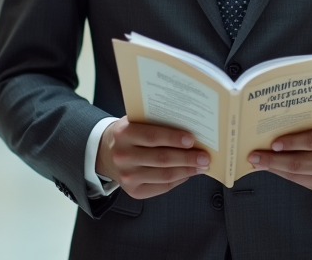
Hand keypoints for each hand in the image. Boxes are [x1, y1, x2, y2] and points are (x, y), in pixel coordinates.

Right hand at [95, 117, 210, 198]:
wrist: (107, 153)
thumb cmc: (129, 134)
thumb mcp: (136, 121)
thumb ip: (156, 123)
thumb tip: (189, 131)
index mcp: (124, 133)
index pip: (153, 136)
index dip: (174, 138)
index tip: (192, 139)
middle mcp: (123, 156)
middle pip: (161, 159)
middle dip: (187, 158)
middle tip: (204, 157)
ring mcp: (127, 176)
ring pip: (164, 176)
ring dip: (187, 171)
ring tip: (201, 166)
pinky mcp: (133, 191)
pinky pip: (162, 187)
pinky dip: (178, 180)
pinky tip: (188, 173)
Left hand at [246, 113, 311, 191]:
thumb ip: (304, 124)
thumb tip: (272, 131)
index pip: (311, 141)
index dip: (291, 143)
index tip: (272, 143)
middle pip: (300, 161)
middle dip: (273, 159)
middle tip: (255, 156)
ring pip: (297, 173)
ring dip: (274, 168)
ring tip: (258, 162)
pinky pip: (299, 180)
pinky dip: (282, 174)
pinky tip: (271, 168)